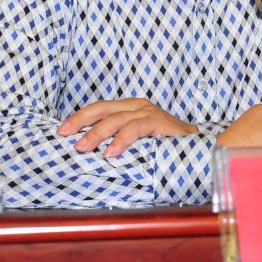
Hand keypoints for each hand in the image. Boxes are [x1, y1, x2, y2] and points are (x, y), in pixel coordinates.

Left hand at [57, 98, 197, 157]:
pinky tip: (111, 152)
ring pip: (117, 118)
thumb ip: (119, 143)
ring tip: (83, 147)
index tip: (61, 130)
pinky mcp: (160, 122)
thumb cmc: (165, 148)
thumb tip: (92, 155)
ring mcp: (149, 112)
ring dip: (97, 133)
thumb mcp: (137, 143)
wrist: (200, 148)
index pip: (99, 109)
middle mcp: (138, 106)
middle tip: (64, 134)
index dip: (79, 117)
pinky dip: (122, 139)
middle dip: (81, 120)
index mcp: (130, 108)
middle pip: (103, 108)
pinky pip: (137, 127)